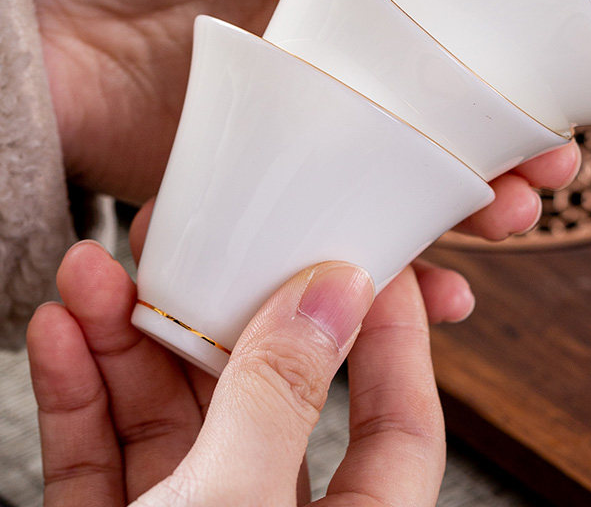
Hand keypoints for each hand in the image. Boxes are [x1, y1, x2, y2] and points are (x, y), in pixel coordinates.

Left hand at [14, 0, 590, 237]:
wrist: (8, 15)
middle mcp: (343, 44)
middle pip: (465, 89)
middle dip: (530, 123)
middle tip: (570, 154)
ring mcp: (310, 113)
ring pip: (418, 162)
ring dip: (478, 195)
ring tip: (525, 214)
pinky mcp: (264, 171)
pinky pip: (345, 218)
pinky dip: (393, 256)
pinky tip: (438, 285)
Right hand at [28, 239, 447, 505]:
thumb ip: (281, 400)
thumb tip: (337, 292)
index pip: (398, 425)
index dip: (392, 336)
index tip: (367, 259)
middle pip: (266, 406)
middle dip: (217, 319)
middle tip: (195, 251)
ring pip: (176, 425)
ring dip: (131, 345)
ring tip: (98, 278)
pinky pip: (109, 467)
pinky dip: (84, 400)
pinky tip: (66, 337)